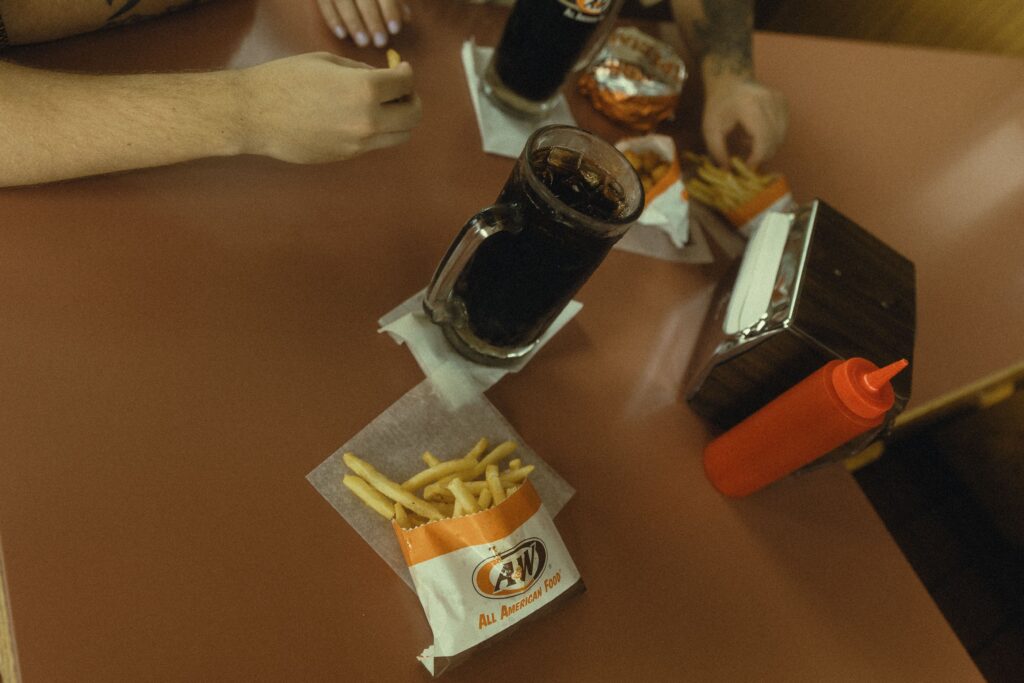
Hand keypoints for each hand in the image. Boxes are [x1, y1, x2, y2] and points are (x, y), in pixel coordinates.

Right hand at [237, 52, 421, 162]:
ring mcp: (359, 143)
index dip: (407, 74)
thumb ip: (362, 71)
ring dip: (400, 119)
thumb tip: (382, 78)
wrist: (256, 114)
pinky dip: (379, 130)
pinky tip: (362, 117)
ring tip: (386, 107)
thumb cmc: (286, 80)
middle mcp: (368, 119)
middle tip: (401, 91)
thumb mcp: (328, 62)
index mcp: (365, 89)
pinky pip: (376, 144)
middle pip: (413, 115)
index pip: (406, 84)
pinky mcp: (347, 156)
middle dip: (412, 99)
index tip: (402, 70)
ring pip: (401, 135)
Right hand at [316, 0, 410, 47]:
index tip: (395, 30)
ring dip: (354, 23)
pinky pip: (324, 3)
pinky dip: (333, 19)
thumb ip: (394, 1)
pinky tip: (342, 35)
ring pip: (343, 1)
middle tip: (380, 42)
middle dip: (373, 20)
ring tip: (363, 43)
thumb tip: (406, 18)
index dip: (390, 10)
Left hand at [702, 73, 786, 168]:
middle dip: (762, 155)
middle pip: (774, 139)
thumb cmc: (718, 106)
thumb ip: (718, 152)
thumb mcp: (710, 129)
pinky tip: (755, 134)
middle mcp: (769, 100)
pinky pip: (783, 129)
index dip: (758, 157)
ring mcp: (779, 100)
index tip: (748, 167)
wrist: (729, 80)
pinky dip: (771, 138)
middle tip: (747, 160)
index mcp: (750, 105)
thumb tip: (728, 172)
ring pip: (781, 136)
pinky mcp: (784, 102)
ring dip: (766, 147)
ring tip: (747, 142)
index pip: (763, 138)